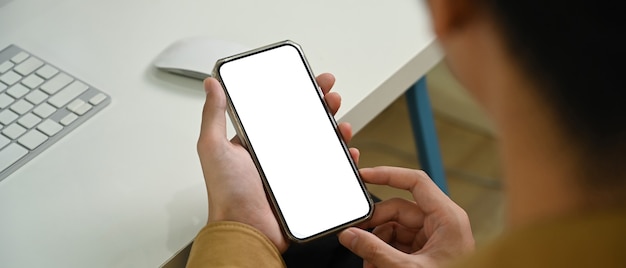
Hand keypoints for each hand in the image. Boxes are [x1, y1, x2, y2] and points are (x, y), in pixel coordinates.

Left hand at [197, 73, 359, 252]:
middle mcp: (276, 156)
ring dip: (336, 130)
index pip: (280, 110)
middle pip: (306, 124)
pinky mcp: (307, 187)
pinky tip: (348, 153)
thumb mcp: (213, 147)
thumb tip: (211, 85)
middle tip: (331, 96)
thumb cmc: (227, 194)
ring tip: (342, 123)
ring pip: (322, 145)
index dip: (297, 94)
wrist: (246, 230)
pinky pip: (330, 171)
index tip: (310, 81)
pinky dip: (344, 161)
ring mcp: (293, 171)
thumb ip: (213, 115)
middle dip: (322, 107)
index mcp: (256, 143)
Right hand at [338, 166, 473, 267]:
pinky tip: (376, 266)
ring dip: (377, 243)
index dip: (388, 174)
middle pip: (398, 209)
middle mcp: (441, 223)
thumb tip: (350, 236)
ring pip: (395, 228)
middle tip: (354, 236)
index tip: (365, 175)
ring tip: (369, 262)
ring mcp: (433, 237)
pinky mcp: (426, 251)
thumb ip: (376, 251)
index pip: (415, 181)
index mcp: (447, 217)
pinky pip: (398, 243)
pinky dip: (384, 253)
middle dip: (374, 225)